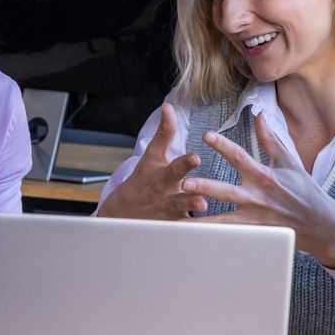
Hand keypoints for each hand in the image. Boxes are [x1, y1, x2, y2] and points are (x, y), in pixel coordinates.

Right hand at [98, 103, 206, 219]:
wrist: (123, 212)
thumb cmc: (142, 180)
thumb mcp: (152, 156)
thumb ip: (164, 133)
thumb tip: (169, 107)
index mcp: (162, 175)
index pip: (173, 166)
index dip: (185, 162)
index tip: (196, 157)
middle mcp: (166, 192)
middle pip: (178, 187)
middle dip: (187, 183)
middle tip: (200, 183)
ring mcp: (170, 210)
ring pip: (182, 209)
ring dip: (192, 206)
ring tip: (202, 204)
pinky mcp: (174, 225)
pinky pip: (186, 228)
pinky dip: (196, 228)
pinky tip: (210, 228)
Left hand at [180, 112, 334, 268]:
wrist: (321, 225)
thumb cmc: (305, 191)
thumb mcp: (289, 162)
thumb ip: (270, 139)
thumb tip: (259, 115)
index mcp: (265, 176)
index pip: (240, 158)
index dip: (223, 145)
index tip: (206, 135)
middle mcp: (257, 198)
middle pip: (227, 192)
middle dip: (206, 188)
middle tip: (184, 183)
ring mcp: (254, 219)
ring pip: (223, 221)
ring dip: (202, 220)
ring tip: (181, 219)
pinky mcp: (254, 235)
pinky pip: (230, 238)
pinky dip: (213, 238)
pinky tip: (194, 240)